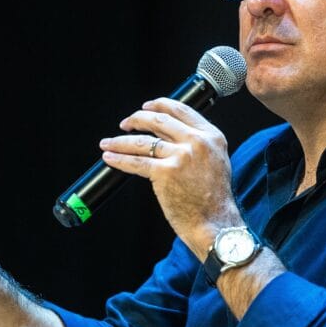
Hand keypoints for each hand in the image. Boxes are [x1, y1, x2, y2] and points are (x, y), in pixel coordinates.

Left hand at [99, 98, 242, 258]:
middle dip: (137, 119)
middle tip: (126, 123)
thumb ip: (200, 145)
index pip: (181, 110)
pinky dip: (120, 159)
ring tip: (108, 143)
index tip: (146, 107)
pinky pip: (136, 162)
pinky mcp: (165, 173)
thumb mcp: (217, 160)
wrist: (215, 222)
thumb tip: (174, 135)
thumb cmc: (214, 198)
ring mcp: (181, 156)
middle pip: (159, 120)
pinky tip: (110, 158)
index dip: (159, 105)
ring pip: (143, 141)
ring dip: (121, 141)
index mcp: (212, 136)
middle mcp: (197, 142)